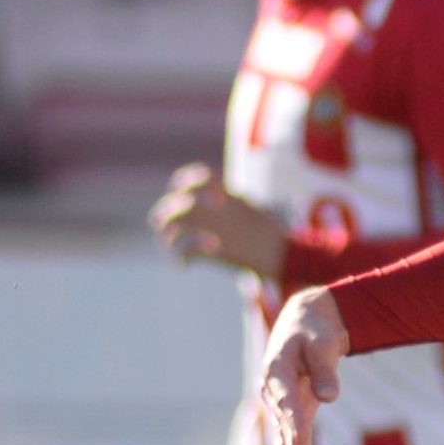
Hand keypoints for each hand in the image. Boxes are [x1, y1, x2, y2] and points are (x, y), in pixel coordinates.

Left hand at [150, 164, 288, 280]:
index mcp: (231, 197)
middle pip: (183, 204)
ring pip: (180, 225)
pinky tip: (182, 266)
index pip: (202, 178)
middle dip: (166, 211)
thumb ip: (234, 203)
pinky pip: (189, 252)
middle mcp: (222, 210)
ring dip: (169, 235)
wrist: (285, 254)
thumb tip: (220, 199)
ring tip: (167, 243)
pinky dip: (181, 259)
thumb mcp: (254, 209)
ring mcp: (219, 229)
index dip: (184, 181)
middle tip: (157, 221)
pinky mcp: (218, 250)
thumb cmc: (273, 235)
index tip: (175, 189)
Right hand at [258, 286, 347, 444]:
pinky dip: (298, 443)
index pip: (286, 402)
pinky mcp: (294, 402)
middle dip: (287, 441)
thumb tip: (329, 397)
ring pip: (286, 426)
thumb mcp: (323, 344)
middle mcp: (274, 385)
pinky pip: (295, 426)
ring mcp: (282, 396)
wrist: (307, 321)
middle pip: (283, 418)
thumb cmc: (315, 331)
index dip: (292, 425)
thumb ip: (324, 370)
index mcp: (276, 368)